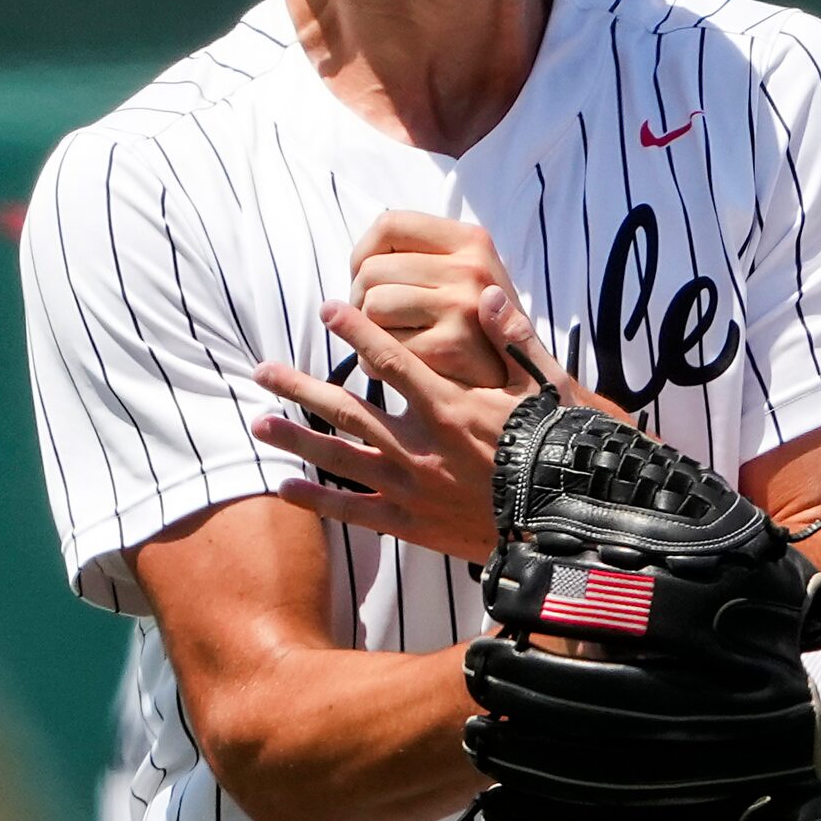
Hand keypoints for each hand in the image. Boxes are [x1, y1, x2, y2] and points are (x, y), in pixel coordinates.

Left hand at [252, 291, 626, 562]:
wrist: (560, 526)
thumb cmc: (555, 453)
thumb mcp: (545, 390)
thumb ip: (513, 341)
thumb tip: (488, 294)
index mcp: (449, 406)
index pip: (390, 359)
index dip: (356, 331)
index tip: (326, 310)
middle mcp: (418, 444)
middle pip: (346, 408)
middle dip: (299, 386)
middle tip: (262, 370)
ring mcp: (409, 486)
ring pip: (339, 456)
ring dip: (297, 437)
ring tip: (260, 424)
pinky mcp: (410, 523)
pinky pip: (353, 509)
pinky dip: (318, 499)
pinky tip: (288, 487)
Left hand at [349, 213, 519, 386]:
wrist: (522, 379)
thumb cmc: (480, 327)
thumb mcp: (471, 274)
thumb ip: (426, 255)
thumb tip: (362, 256)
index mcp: (473, 241)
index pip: (390, 224)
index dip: (363, 252)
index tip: (364, 277)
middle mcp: (471, 268)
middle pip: (372, 270)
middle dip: (359, 299)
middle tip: (375, 319)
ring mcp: (461, 307)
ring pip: (372, 306)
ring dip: (367, 331)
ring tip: (388, 341)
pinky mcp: (449, 347)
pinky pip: (382, 347)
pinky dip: (375, 361)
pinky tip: (398, 365)